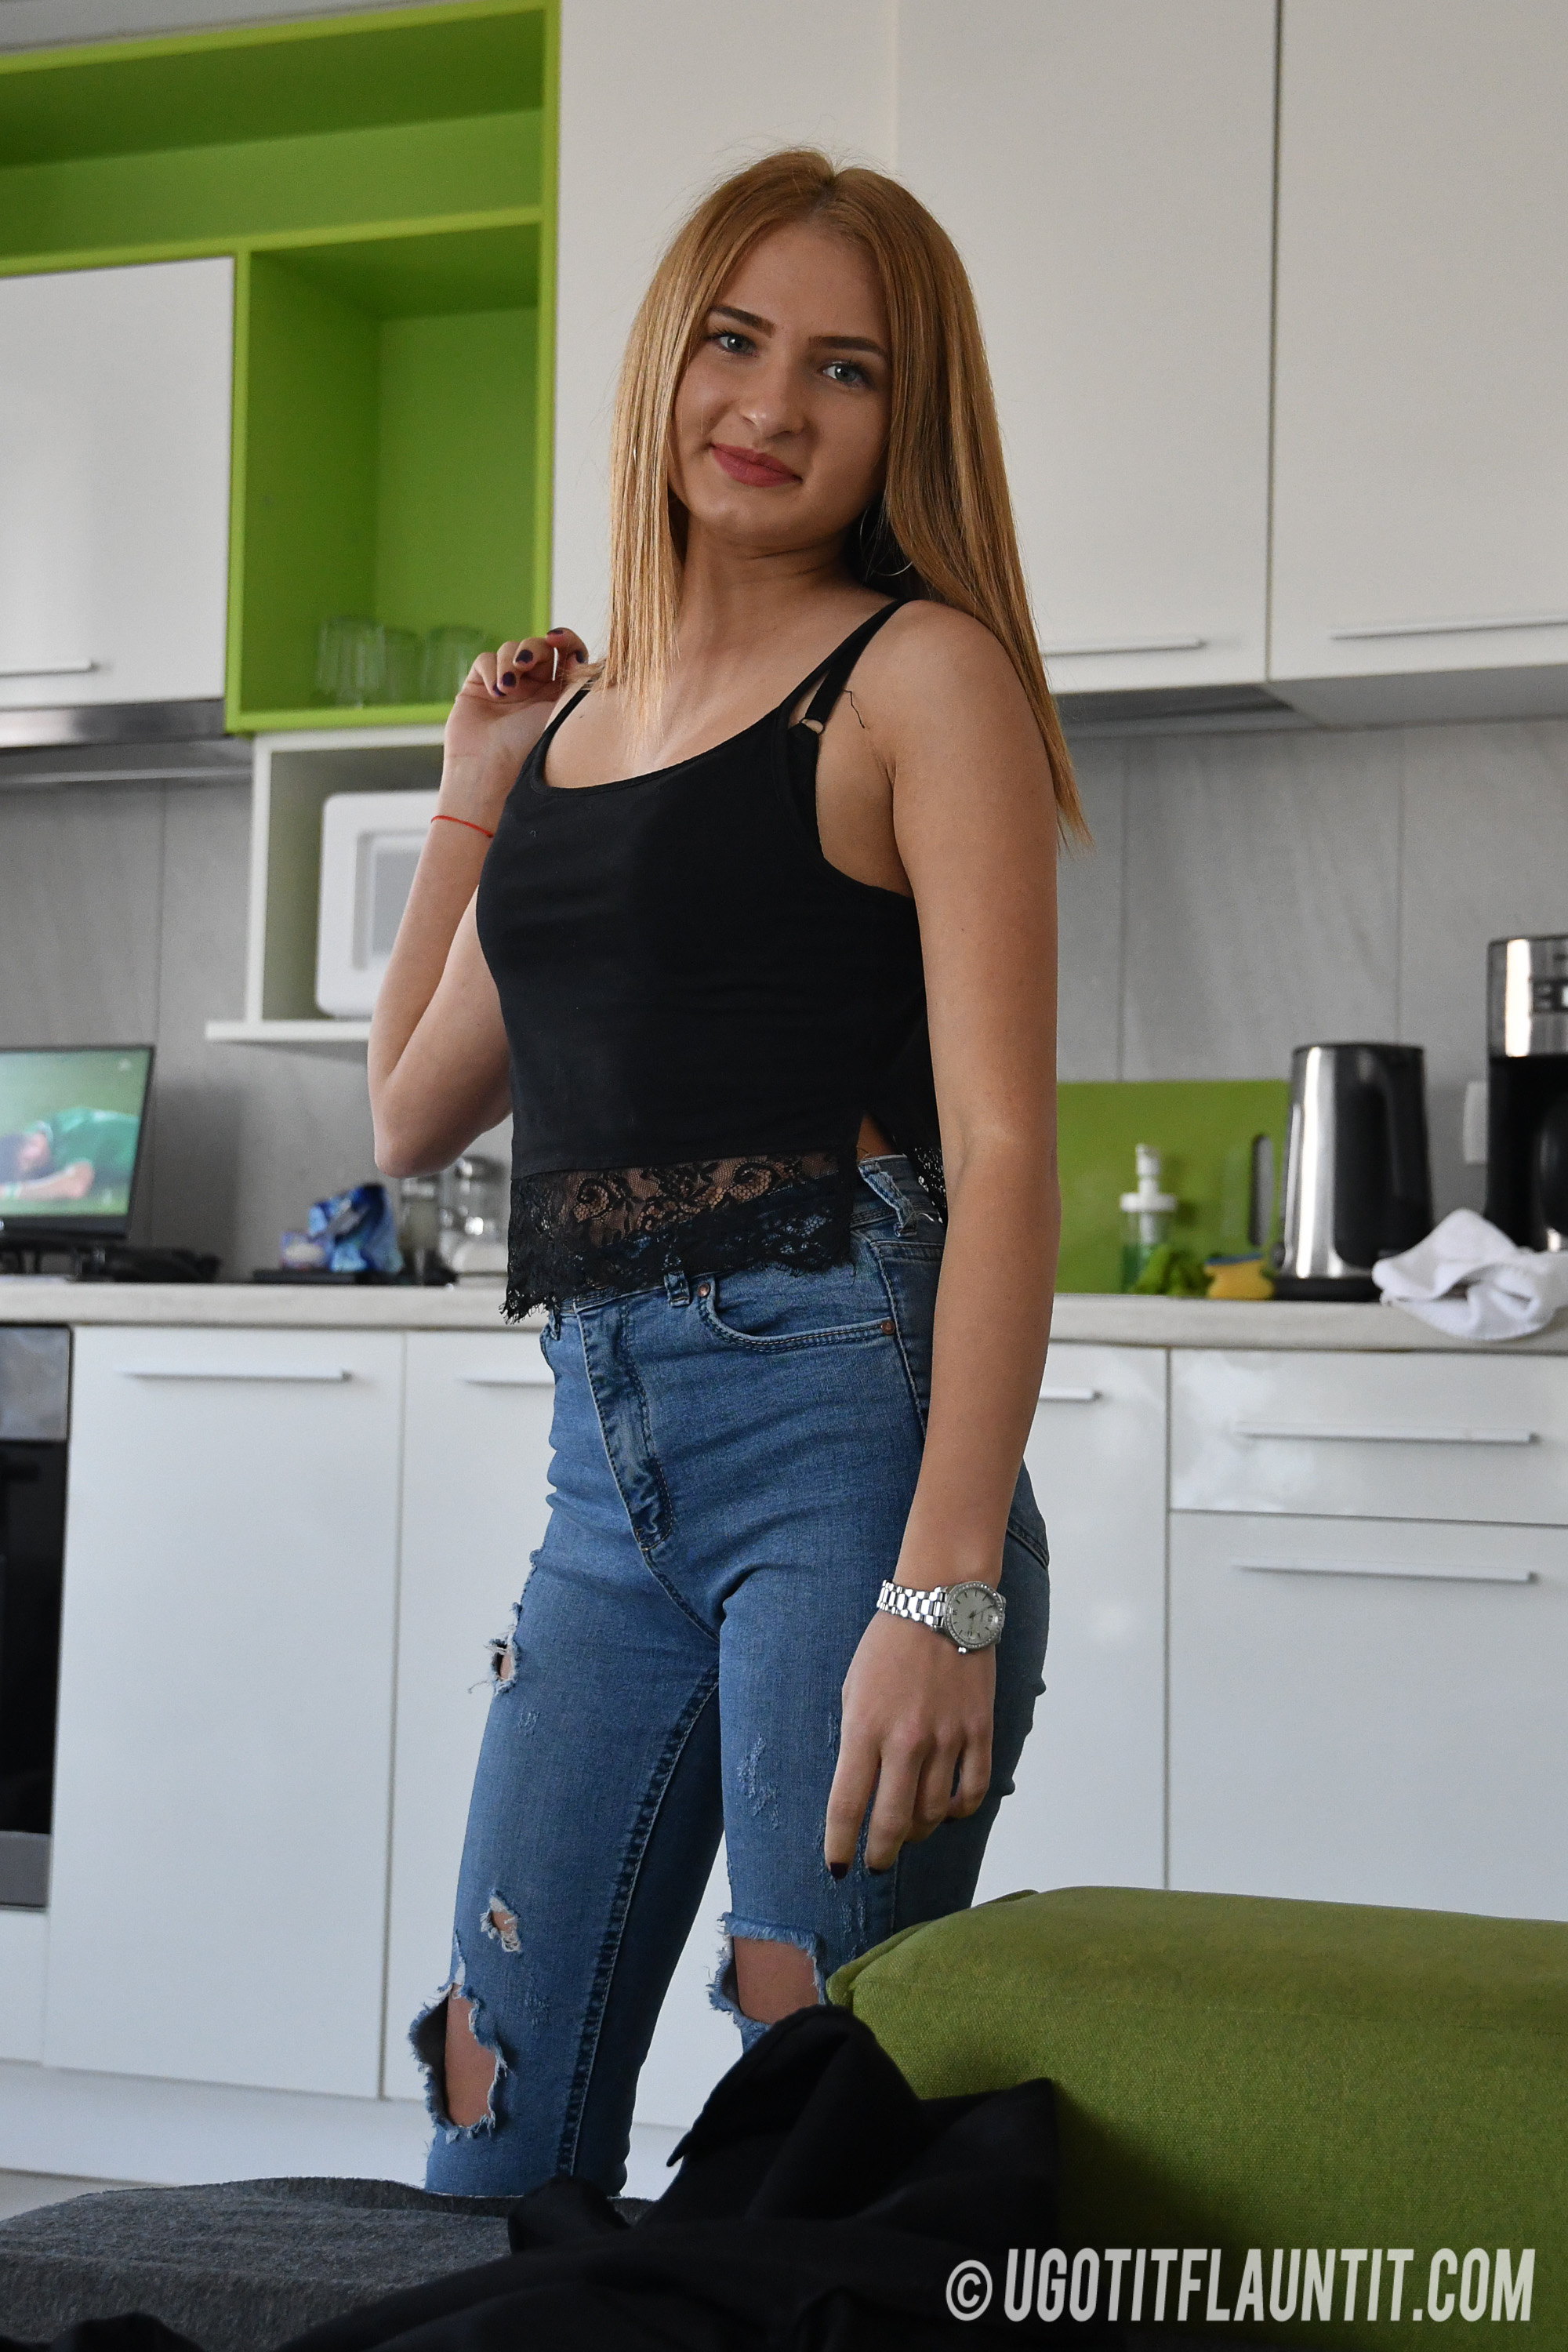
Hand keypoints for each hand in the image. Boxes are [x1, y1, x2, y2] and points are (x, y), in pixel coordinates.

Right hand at [440, 628, 590, 811]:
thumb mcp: (564, 714)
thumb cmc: (530, 750)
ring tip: (508, 689)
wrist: (489, 772)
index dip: (566, 639)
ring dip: (510, 661)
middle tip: (526, 663)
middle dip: (534, 648)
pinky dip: (492, 669)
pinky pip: (486, 659)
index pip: (569, 653)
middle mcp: (534, 688)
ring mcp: (506, 686)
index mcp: (559, 694)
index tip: (558, 640)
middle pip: (540, 646)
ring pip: (511, 649)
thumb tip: (598, 659)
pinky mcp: (479, 686)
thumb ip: (579, 685)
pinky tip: (495, 692)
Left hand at [824, 1606, 995, 1873]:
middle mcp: (906, 1740)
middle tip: (875, 1863)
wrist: (939, 1603)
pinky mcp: (980, 1731)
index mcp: (864, 1728)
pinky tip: (947, 1810)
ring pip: (933, 1813)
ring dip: (918, 1832)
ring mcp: (947, 1738)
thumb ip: (855, 1742)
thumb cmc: (887, 1645)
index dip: (840, 1846)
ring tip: (909, 1830)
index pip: (847, 1806)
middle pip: (893, 1823)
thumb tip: (861, 1792)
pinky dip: (959, 1812)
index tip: (838, 1868)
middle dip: (880, 1854)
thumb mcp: (853, 1690)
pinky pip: (973, 1791)